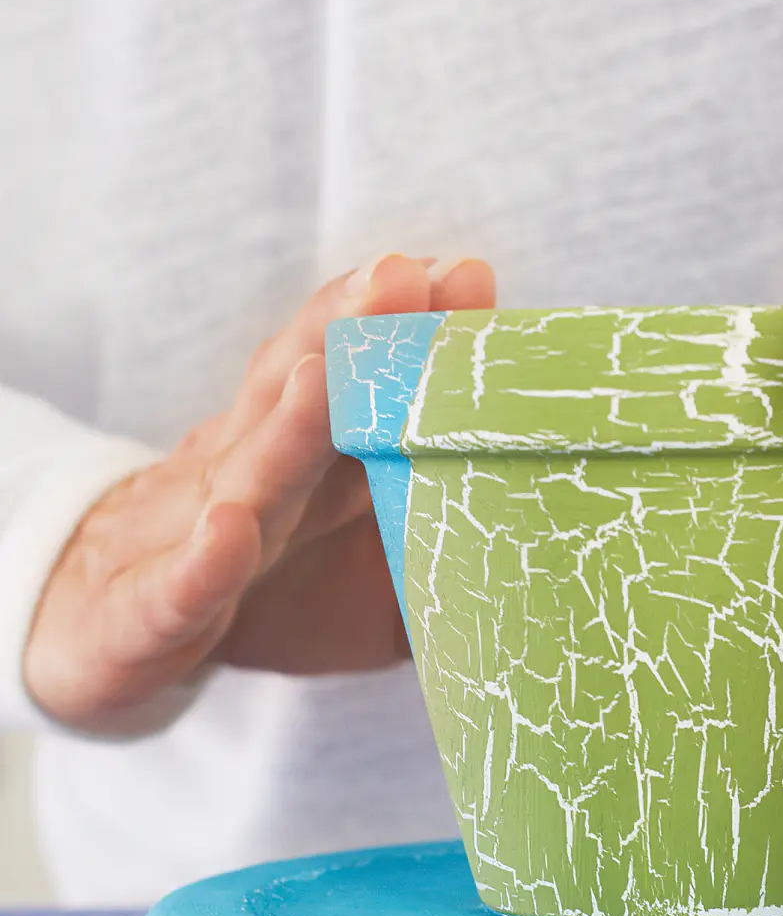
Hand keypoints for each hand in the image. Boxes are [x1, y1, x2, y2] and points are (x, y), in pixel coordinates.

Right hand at [23, 253, 495, 734]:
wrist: (103, 641)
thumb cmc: (250, 590)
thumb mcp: (361, 572)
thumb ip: (439, 546)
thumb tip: (545, 539)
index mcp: (301, 461)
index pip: (355, 382)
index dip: (404, 333)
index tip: (466, 278)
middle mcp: (244, 477)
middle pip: (294, 394)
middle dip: (349, 332)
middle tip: (405, 274)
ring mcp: (188, 538)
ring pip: (238, 474)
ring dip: (283, 423)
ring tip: (323, 374)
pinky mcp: (147, 613)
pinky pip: (178, 586)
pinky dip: (202, 559)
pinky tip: (229, 530)